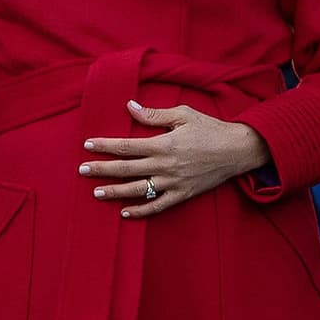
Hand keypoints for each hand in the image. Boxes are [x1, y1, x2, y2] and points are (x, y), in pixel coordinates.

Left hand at [78, 100, 269, 218]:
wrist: (237, 150)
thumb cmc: (210, 129)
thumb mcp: (183, 115)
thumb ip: (155, 114)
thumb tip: (130, 107)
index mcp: (163, 144)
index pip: (126, 146)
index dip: (105, 146)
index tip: (88, 145)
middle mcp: (165, 165)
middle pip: (126, 169)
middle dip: (102, 169)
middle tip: (82, 170)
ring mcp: (173, 183)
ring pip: (138, 190)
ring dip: (115, 192)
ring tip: (96, 193)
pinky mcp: (182, 194)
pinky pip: (158, 206)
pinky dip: (141, 211)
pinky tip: (125, 213)